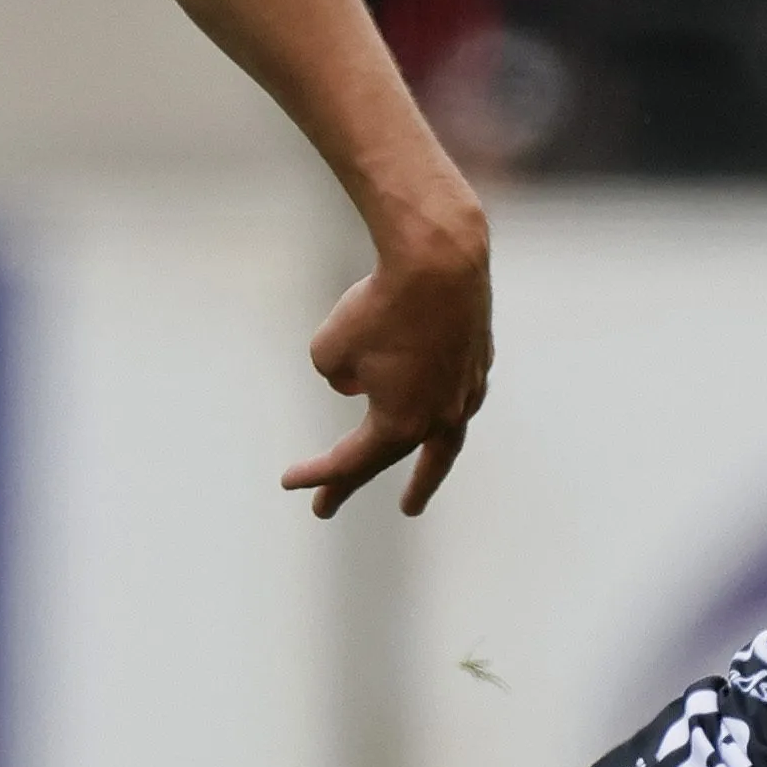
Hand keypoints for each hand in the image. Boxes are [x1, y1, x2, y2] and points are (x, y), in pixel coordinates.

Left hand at [285, 208, 492, 518]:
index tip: (289, 482)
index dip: (317, 474)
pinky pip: (456, 394)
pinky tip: (434, 407)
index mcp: (402, 424)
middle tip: (327, 508)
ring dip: (428, 468)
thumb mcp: (328, 351)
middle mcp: (441, 415)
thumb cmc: (381, 306)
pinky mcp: (478, 357)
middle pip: (394, 460)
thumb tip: (361, 381)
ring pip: (444, 441)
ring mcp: (466, 389)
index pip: (350, 461)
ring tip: (418, 489)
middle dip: (355, 482)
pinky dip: (440, 408)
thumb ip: (337, 378)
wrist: (440, 259)